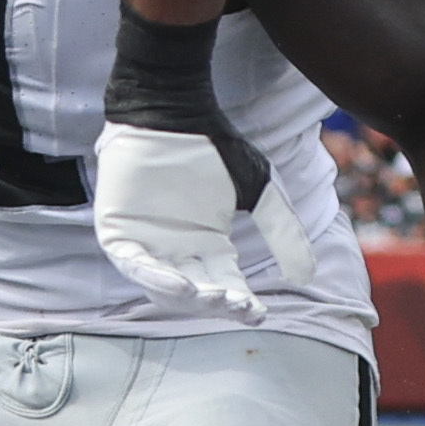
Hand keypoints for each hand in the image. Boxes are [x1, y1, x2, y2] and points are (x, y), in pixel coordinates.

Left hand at [91, 119, 334, 325]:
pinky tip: (180, 284)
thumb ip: (283, 233)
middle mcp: (177, 250)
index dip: (240, 303)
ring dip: (188, 296)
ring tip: (212, 295)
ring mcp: (145, 243)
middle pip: (196, 290)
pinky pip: (132, 264)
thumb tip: (307, 277)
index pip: (225, 284)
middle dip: (216, 302)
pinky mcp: (117, 232)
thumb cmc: (215, 147)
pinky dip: (153, 277)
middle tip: (235, 303)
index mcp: (208, 245)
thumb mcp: (259, 191)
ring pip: (164, 286)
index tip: (258, 312)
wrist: (175, 113)